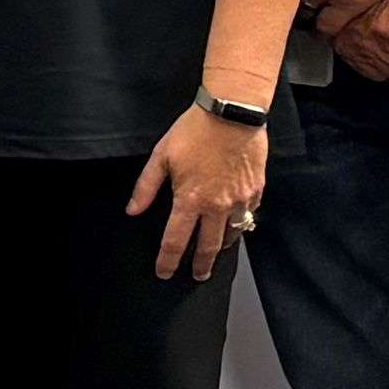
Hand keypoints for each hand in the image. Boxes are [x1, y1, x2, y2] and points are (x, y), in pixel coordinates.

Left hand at [127, 105, 266, 281]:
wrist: (232, 112)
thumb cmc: (195, 130)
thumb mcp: (161, 156)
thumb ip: (146, 187)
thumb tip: (133, 211)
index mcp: (190, 200)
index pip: (175, 241)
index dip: (167, 261)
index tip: (164, 273)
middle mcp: (216, 206)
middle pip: (208, 247)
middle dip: (200, 265)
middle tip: (198, 276)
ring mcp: (239, 200)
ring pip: (232, 234)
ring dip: (222, 246)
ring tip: (216, 251)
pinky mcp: (256, 190)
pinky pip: (249, 214)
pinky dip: (241, 222)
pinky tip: (236, 222)